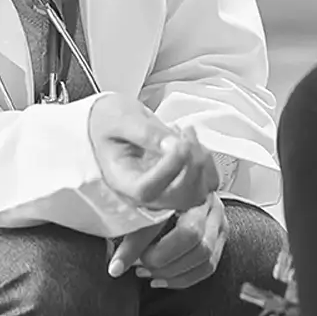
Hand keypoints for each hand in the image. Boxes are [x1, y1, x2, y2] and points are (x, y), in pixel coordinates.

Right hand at [88, 94, 219, 212]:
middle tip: (184, 133)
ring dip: (201, 161)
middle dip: (191, 163)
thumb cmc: (109, 121)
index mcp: (123, 181)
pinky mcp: (180, 185)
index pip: (147, 191)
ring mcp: (164, 192)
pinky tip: (192, 143)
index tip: (178, 142)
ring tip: (185, 134)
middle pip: (178, 197)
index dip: (168, 169)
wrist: (109, 124)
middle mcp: (144, 195)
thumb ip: (146, 131)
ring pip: (196, 193)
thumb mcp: (121, 118)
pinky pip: (205, 184)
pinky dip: (208, 162)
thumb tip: (173, 145)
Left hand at [110, 194, 227, 288]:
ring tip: (146, 272)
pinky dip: (184, 279)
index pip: (169, 222)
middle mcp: (208, 202)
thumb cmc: (156, 194)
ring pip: (204, 256)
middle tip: (137, 264)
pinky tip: (162, 280)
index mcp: (187, 188)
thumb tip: (116, 267)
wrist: (177, 181)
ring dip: (172, 272)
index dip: (142, 246)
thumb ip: (132, 234)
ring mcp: (218, 220)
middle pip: (192, 237)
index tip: (119, 265)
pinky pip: (208, 266)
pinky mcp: (221, 236)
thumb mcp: (141, 205)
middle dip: (161, 260)